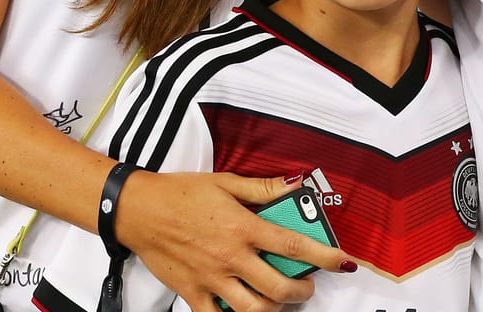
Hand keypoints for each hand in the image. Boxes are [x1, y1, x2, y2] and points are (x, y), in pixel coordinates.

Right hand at [116, 170, 355, 311]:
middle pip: (279, 287)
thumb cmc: (181, 193)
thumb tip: (295, 183)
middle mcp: (231, 257)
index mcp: (242, 227)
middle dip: (302, 291)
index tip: (343, 262)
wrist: (139, 211)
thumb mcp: (224, 183)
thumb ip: (262, 187)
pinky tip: (245, 309)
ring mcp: (212, 279)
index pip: (293, 244)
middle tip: (307, 285)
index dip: (324, 256)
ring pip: (254, 309)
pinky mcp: (192, 293)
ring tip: (279, 299)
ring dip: (275, 308)